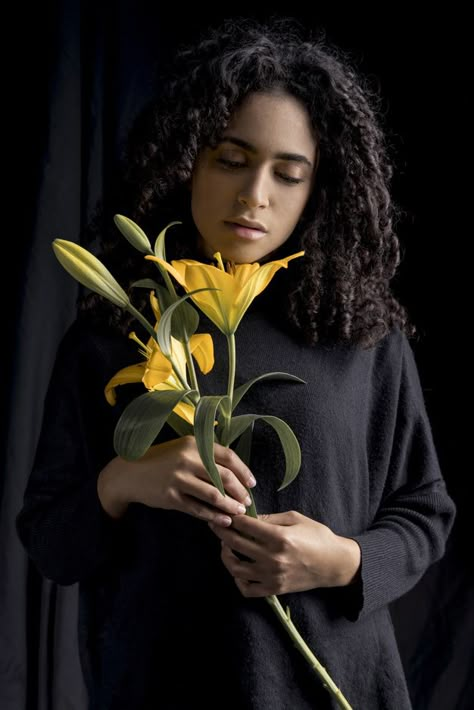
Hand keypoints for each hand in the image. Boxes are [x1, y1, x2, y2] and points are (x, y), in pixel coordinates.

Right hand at [98, 435, 255, 523]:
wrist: (129, 473)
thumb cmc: (161, 461)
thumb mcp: (182, 449)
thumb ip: (204, 455)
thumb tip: (234, 471)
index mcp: (194, 444)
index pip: (228, 456)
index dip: (243, 471)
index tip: (252, 484)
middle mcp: (187, 459)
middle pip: (224, 476)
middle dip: (240, 492)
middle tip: (247, 502)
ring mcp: (178, 478)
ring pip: (214, 495)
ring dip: (230, 506)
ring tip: (238, 513)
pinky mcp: (171, 497)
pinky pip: (198, 509)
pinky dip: (213, 516)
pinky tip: (223, 521)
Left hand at [208, 510, 360, 597]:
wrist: (334, 564)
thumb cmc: (318, 536)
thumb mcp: (296, 518)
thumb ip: (271, 518)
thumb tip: (249, 516)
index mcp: (280, 537)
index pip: (246, 525)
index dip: (232, 517)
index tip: (225, 512)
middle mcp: (273, 558)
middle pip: (236, 543)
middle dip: (222, 531)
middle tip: (216, 524)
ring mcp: (272, 576)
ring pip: (236, 568)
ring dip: (226, 555)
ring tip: (225, 546)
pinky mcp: (274, 589)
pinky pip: (247, 589)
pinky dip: (238, 580)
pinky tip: (238, 568)